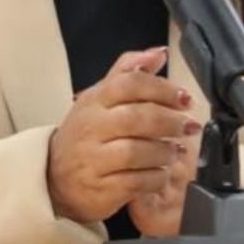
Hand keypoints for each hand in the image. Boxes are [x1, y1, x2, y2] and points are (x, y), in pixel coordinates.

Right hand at [46, 47, 199, 224]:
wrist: (54, 178)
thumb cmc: (85, 134)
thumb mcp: (100, 98)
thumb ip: (129, 72)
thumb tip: (159, 53)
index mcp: (93, 101)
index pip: (128, 84)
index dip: (162, 89)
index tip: (184, 98)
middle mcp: (90, 128)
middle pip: (136, 118)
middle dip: (170, 121)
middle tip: (189, 126)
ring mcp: (93, 160)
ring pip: (137, 152)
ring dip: (165, 151)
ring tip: (175, 151)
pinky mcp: (100, 190)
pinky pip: (136, 182)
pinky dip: (156, 177)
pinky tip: (162, 172)